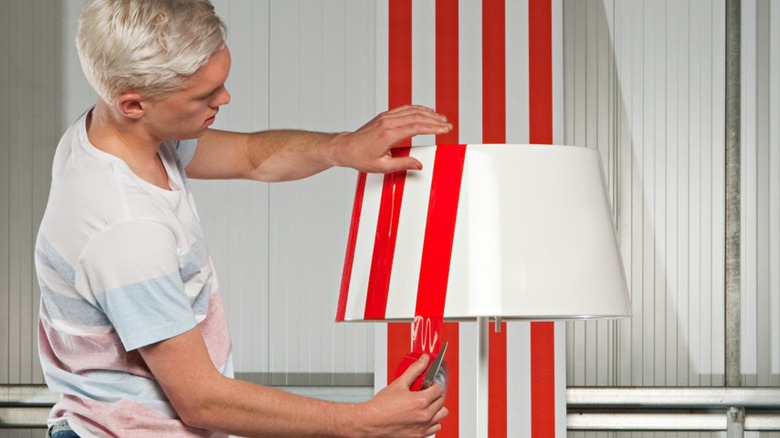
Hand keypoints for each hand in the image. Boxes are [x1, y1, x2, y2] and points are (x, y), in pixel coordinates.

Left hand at [332, 105, 452, 173]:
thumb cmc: (360, 158)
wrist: (345, 148)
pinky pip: (404, 109)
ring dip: (428, 113)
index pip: (417, 127)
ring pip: (412, 110)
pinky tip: (425, 112)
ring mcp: (386, 117)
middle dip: (435, 120)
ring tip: (441, 118)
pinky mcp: (384, 116)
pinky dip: (417, 109)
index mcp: (389, 134)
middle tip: (448, 124)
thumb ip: (403, 164)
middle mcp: (388, 122)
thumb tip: (419, 165)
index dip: (433, 127)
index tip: (445, 129)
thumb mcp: (382, 166)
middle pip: (417, 116)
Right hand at [355, 354, 448, 437]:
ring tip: (425, 405)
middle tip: (425, 392)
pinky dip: (432, 422)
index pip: (439, 389)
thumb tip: (423, 360)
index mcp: (421, 401)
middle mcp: (425, 415)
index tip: (429, 384)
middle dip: (435, 395)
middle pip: (441, 401)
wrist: (371, 422)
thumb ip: (414, 370)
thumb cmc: (381, 406)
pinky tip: (422, 416)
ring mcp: (423, 427)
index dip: (434, 384)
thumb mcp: (399, 383)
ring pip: (441, 415)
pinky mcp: (419, 436)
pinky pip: (435, 428)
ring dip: (436, 409)